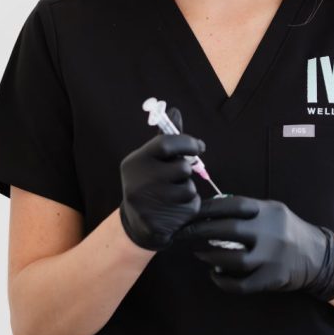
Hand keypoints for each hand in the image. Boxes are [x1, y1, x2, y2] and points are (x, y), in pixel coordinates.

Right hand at [118, 106, 204, 251]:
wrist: (135, 224)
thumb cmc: (147, 183)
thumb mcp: (150, 160)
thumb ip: (165, 138)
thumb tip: (174, 110)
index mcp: (135, 161)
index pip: (165, 144)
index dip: (187, 142)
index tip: (199, 146)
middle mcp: (139, 182)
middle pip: (181, 168)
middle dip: (186, 170)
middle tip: (180, 174)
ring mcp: (148, 203)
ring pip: (188, 188)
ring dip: (188, 188)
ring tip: (174, 192)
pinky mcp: (160, 222)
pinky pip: (190, 206)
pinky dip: (189, 205)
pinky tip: (175, 207)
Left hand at [177, 195, 333, 299]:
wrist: (316, 256)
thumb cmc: (287, 230)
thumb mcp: (273, 211)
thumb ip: (248, 210)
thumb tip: (214, 209)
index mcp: (269, 211)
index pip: (233, 205)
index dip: (209, 208)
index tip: (191, 211)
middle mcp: (270, 232)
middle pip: (229, 230)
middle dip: (201, 230)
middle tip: (183, 233)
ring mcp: (271, 257)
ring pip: (233, 259)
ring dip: (211, 257)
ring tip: (199, 254)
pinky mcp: (271, 279)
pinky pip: (241, 284)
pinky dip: (224, 281)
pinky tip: (215, 275)